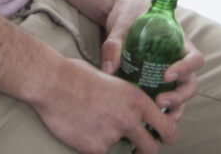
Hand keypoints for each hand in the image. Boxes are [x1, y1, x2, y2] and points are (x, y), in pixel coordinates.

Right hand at [28, 56, 178, 153]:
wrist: (52, 83)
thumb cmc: (79, 75)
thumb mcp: (114, 81)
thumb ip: (128, 101)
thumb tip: (135, 113)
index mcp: (138, 100)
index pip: (168, 126)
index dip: (168, 135)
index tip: (162, 138)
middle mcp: (129, 119)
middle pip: (151, 148)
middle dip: (146, 151)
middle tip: (138, 150)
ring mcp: (112, 135)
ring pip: (123, 152)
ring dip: (115, 145)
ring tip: (99, 128)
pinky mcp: (94, 148)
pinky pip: (101, 153)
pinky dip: (94, 147)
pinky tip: (83, 131)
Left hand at [96, 0, 204, 136]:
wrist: (121, 17)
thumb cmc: (128, 15)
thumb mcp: (121, 25)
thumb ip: (114, 44)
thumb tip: (108, 70)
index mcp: (179, 43)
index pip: (195, 59)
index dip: (186, 69)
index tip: (167, 74)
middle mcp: (178, 61)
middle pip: (190, 84)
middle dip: (179, 97)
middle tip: (159, 102)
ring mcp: (169, 75)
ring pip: (179, 97)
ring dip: (172, 111)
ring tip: (155, 121)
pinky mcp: (156, 85)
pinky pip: (163, 102)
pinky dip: (158, 115)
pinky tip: (145, 123)